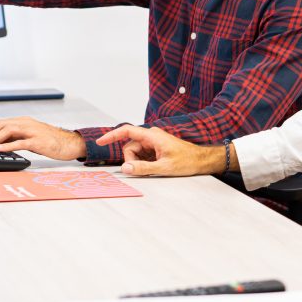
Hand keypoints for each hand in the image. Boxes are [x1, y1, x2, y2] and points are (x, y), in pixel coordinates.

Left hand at [0, 117, 86, 160]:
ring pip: (8, 130)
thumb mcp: (31, 136)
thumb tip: (0, 144)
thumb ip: (17, 137)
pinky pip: (19, 142)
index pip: (1, 123)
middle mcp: (27, 123)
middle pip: (2, 125)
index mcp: (25, 121)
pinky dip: (7, 146)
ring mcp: (32, 131)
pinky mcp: (38, 141)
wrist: (69, 143)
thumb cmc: (51, 141)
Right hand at [96, 125, 225, 176]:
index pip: (126, 131)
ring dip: (138, 162)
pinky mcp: (156, 148)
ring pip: (135, 152)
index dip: (111, 136)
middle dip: (131, 160)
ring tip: (153, 169)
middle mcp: (151, 136)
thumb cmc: (187, 161)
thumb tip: (125, 168)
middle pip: (130, 147)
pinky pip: (142, 154)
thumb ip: (143, 168)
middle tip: (142, 170)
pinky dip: (143, 162)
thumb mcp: (163, 168)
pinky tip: (154, 167)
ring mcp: (153, 142)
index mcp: (152, 136)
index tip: (100, 142)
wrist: (201, 160)